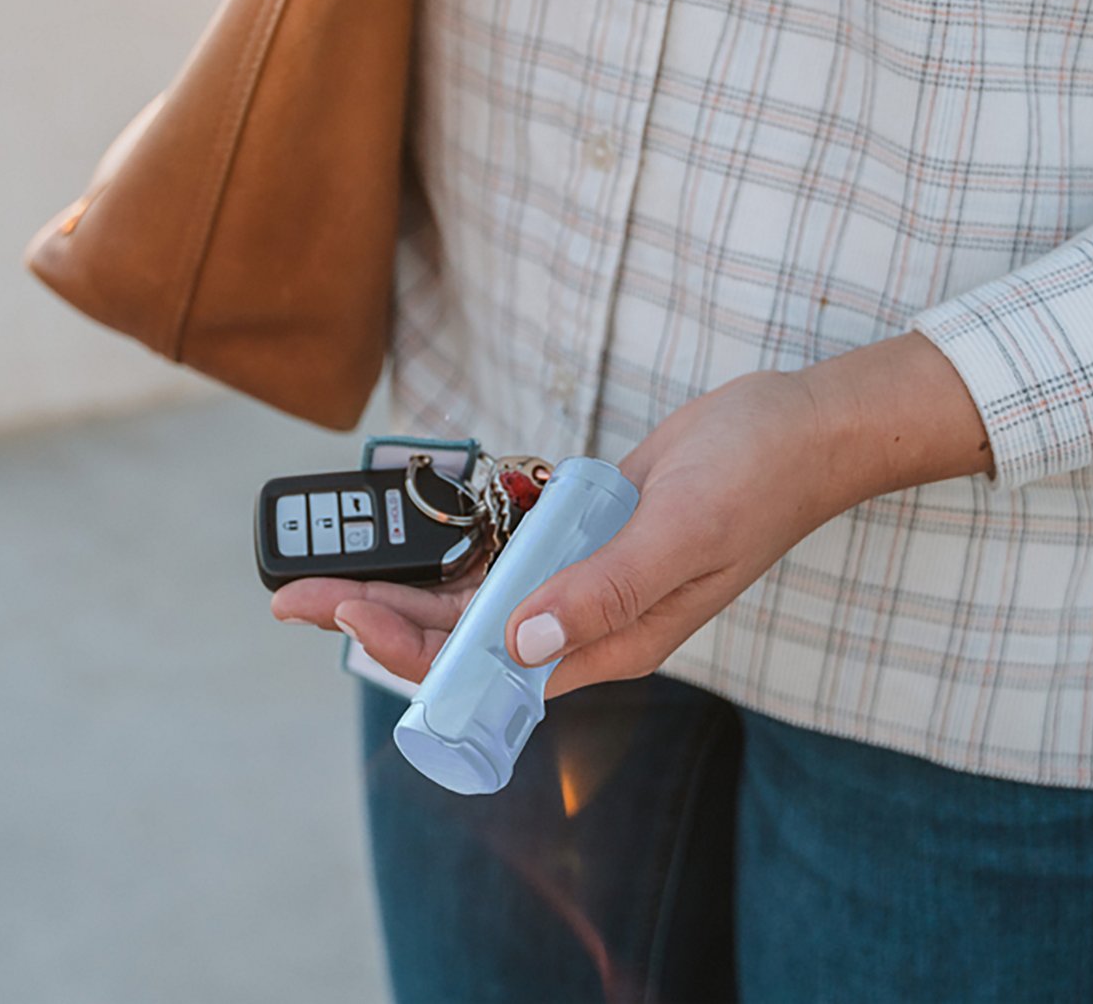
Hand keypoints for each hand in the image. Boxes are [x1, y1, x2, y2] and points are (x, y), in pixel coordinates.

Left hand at [271, 333, 991, 695]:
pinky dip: (455, 551)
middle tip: (294, 598)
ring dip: (404, 586)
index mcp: (609, 639)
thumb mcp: (682, 534)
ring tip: (328, 573)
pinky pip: (505, 553)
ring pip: (476, 596)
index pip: (488, 666)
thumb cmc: (755, 480)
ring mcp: (581, 573)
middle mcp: (585, 618)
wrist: (797, 426)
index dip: (409, 648)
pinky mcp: (582, 531)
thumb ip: (604, 592)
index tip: (346, 614)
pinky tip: (408, 545)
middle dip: (378, 619)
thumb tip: (521, 644)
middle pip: (463, 636)